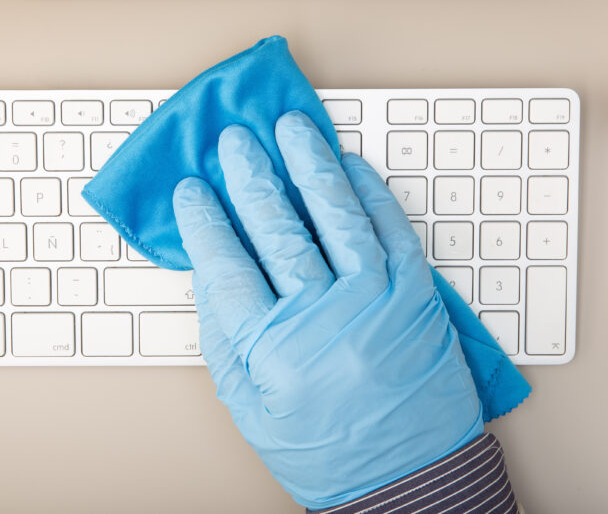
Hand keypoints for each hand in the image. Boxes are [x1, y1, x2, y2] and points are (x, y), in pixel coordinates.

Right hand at [173, 111, 482, 508]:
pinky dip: (371, 193)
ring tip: (290, 129)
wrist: (410, 479)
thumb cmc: (327, 449)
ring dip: (311, 165)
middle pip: (277, 228)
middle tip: (234, 142)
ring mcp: (377, 299)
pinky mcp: (416, 295)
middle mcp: (325, 317)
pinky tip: (351, 165)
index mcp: (275, 350)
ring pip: (337, 215)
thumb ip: (227, 339)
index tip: (191, 191)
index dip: (204, 222)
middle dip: (250, 178)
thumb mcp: (252, 410)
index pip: (227, 266)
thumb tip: (211, 272)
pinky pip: (392, 230)